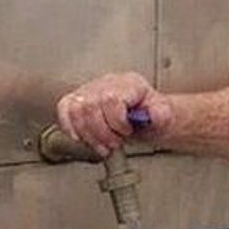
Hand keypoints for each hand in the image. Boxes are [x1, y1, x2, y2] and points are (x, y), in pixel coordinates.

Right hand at [55, 72, 173, 156]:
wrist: (145, 118)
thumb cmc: (151, 117)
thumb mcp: (163, 116)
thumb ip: (161, 115)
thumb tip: (154, 115)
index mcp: (129, 84)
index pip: (111, 99)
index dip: (116, 122)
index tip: (125, 132)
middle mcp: (107, 83)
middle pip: (91, 106)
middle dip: (102, 133)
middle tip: (113, 143)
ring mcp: (90, 90)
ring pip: (76, 109)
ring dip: (87, 135)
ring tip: (101, 145)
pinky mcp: (78, 100)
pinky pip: (64, 109)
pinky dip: (69, 126)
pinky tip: (81, 138)